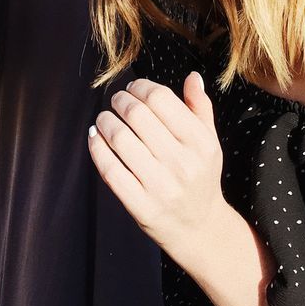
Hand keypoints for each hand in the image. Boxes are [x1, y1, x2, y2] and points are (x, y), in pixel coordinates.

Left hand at [88, 72, 229, 256]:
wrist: (199, 228)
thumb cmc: (200, 178)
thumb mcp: (209, 142)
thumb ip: (200, 107)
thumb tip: (192, 77)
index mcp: (200, 143)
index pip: (161, 99)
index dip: (140, 87)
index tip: (133, 88)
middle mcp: (182, 163)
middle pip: (137, 115)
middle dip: (119, 101)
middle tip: (116, 101)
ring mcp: (160, 186)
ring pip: (120, 140)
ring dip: (105, 121)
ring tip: (104, 118)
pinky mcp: (140, 206)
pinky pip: (110, 170)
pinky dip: (96, 149)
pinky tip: (95, 137)